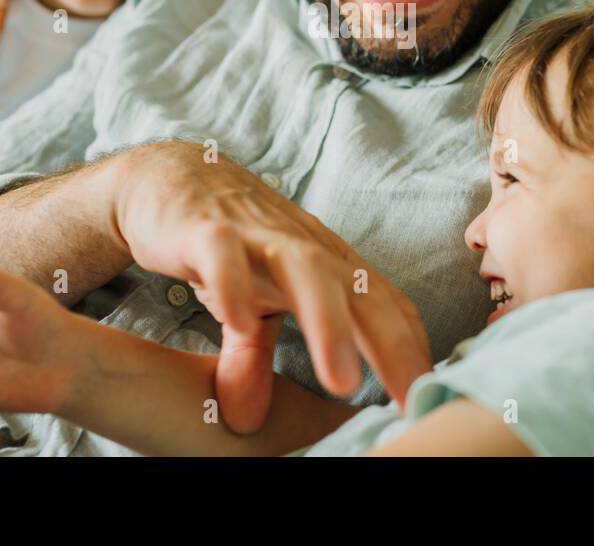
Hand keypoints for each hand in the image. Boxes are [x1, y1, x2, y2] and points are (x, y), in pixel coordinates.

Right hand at [111, 142, 432, 433]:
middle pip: (360, 291)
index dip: (410, 349)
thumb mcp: (247, 304)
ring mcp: (256, 234)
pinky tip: (242, 322)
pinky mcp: (205, 228)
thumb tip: (248, 420)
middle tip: (410, 400)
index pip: (385, 305)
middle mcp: (303, 248)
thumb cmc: (227, 241)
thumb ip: (253, 358)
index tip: (426, 398)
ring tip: (342, 382)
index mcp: (327, 265)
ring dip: (329, 323)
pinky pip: (225, 254)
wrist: (167, 174)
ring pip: (306, 269)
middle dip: (390, 346)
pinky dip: (235, 285)